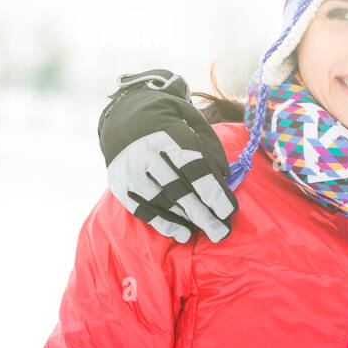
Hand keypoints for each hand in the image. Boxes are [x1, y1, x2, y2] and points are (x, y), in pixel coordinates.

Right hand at [98, 69, 238, 242]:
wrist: (122, 114)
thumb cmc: (166, 119)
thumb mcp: (189, 117)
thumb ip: (207, 143)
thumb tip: (223, 175)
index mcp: (168, 134)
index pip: (193, 167)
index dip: (211, 191)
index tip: (228, 210)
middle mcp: (146, 153)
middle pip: (178, 190)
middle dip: (202, 214)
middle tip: (221, 232)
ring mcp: (130, 170)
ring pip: (161, 202)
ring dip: (185, 220)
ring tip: (206, 231)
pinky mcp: (120, 184)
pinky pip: (142, 209)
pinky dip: (163, 223)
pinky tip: (181, 232)